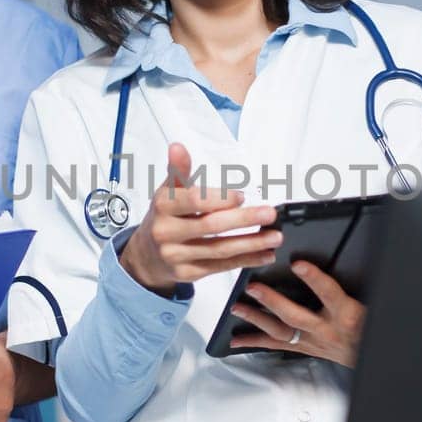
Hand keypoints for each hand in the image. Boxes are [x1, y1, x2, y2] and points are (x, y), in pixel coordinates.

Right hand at [118, 143, 281, 293]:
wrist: (146, 255)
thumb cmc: (164, 218)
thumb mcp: (167, 192)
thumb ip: (178, 171)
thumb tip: (178, 147)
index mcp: (163, 207)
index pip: (194, 201)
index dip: (219, 199)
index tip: (241, 196)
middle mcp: (167, 233)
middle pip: (210, 226)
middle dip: (244, 220)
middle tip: (269, 214)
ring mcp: (177, 256)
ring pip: (219, 249)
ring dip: (251, 244)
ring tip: (274, 236)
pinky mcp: (188, 274)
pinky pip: (221, 267)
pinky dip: (246, 260)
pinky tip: (264, 254)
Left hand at [228, 260, 366, 367]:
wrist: (372, 356)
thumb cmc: (370, 327)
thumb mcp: (370, 303)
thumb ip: (353, 285)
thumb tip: (346, 260)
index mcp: (347, 315)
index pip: (329, 294)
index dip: (314, 279)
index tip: (298, 264)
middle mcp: (327, 330)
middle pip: (296, 316)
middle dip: (272, 302)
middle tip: (254, 288)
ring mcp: (313, 341)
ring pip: (281, 332)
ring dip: (257, 320)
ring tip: (238, 308)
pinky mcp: (305, 349)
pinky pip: (277, 346)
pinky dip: (255, 342)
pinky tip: (238, 340)